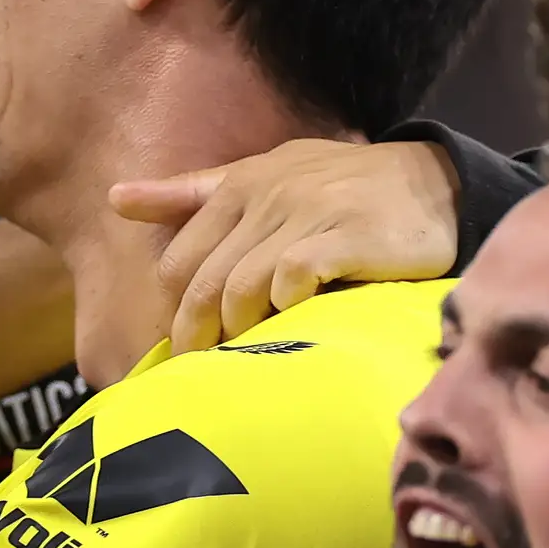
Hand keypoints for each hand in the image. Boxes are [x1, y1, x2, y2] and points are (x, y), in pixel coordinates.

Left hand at [120, 136, 459, 353]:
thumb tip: (115, 198)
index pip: (180, 263)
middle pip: (204, 286)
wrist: (434, 185)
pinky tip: (299, 321)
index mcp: (239, 186)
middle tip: (216, 371)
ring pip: (241, 289)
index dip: (180, 315)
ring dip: (243, 331)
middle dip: (201, 338)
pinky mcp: (344, 238)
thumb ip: (190, 194)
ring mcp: (306, 216)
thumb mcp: (262, 176)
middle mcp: (267, 197)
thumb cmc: (341, 188)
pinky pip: (291, 282)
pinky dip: (286, 309)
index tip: (194, 350)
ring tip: (256, 353)